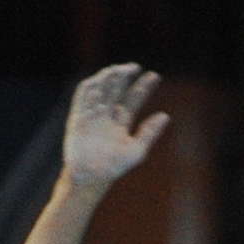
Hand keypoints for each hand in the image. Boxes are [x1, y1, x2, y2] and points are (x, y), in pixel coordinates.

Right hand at [62, 63, 169, 188]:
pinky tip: (101, 81)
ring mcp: (92, 115)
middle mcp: (106, 116)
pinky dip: (90, 88)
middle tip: (135, 67)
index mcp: (121, 123)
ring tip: (120, 70)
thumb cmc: (114, 167)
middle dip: (124, 76)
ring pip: (100, 89)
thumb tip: (165, 115)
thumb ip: (150, 133)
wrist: (91, 177)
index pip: (133, 99)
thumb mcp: (137, 150)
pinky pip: (82, 98)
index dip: (143, 87)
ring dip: (109, 78)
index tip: (154, 76)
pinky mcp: (78, 117)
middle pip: (116, 89)